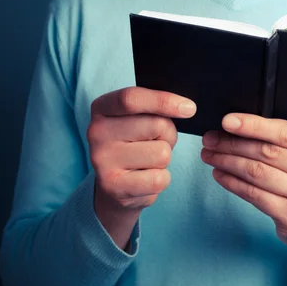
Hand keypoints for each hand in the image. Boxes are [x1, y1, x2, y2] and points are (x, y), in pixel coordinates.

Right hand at [88, 87, 195, 249]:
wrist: (115, 186)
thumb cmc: (134, 144)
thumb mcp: (138, 118)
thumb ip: (154, 108)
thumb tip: (186, 108)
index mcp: (101, 108)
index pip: (132, 99)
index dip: (164, 100)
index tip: (190, 108)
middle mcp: (96, 132)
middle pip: (157, 125)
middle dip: (168, 134)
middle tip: (154, 142)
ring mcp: (102, 161)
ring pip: (162, 153)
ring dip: (164, 159)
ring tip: (147, 161)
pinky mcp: (114, 187)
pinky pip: (160, 178)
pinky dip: (161, 179)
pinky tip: (144, 179)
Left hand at [201, 114, 286, 269]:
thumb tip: (241, 125)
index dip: (254, 126)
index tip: (228, 121)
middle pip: (269, 153)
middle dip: (234, 143)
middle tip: (211, 138)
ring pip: (259, 173)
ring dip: (228, 162)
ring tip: (210, 155)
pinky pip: (255, 195)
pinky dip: (233, 183)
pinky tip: (220, 174)